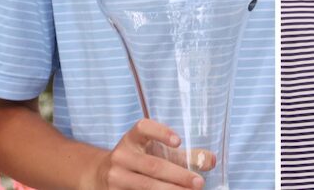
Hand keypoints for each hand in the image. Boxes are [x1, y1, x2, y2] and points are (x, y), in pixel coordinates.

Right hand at [96, 118, 211, 189]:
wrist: (102, 175)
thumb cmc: (138, 160)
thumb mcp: (155, 151)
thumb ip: (183, 154)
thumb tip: (211, 160)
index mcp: (132, 138)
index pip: (143, 128)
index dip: (160, 132)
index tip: (178, 141)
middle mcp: (122, 155)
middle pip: (152, 165)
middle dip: (178, 175)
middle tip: (198, 182)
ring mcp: (116, 177)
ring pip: (146, 186)